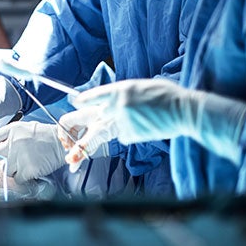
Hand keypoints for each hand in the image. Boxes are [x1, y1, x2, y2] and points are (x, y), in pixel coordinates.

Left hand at [0, 121, 65, 183]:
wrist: (62, 142)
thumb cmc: (42, 137)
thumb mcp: (22, 130)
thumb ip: (6, 139)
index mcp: (11, 130)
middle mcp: (13, 142)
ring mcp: (20, 155)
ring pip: (6, 170)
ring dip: (13, 170)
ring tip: (26, 162)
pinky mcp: (28, 168)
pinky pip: (18, 178)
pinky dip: (23, 177)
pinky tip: (32, 168)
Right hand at [57, 107, 112, 172]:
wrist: (129, 120)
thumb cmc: (114, 121)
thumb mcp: (96, 134)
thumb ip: (82, 147)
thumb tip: (71, 159)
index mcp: (82, 114)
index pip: (64, 122)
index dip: (62, 133)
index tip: (67, 145)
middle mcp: (85, 118)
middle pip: (70, 129)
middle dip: (69, 141)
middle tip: (71, 152)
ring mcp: (92, 124)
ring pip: (78, 135)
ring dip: (76, 146)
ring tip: (76, 156)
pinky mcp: (98, 131)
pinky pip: (87, 140)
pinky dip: (84, 149)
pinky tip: (82, 157)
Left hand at [69, 78, 245, 164]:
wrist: (183, 111)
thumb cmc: (167, 96)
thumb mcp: (142, 86)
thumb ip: (125, 93)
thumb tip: (113, 100)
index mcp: (120, 90)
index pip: (95, 96)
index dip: (83, 100)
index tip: (74, 102)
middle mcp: (116, 106)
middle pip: (88, 116)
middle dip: (72, 123)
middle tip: (62, 130)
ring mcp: (122, 122)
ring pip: (100, 135)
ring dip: (84, 147)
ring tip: (71, 159)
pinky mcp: (130, 135)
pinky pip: (124, 137)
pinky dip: (131, 134)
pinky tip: (144, 128)